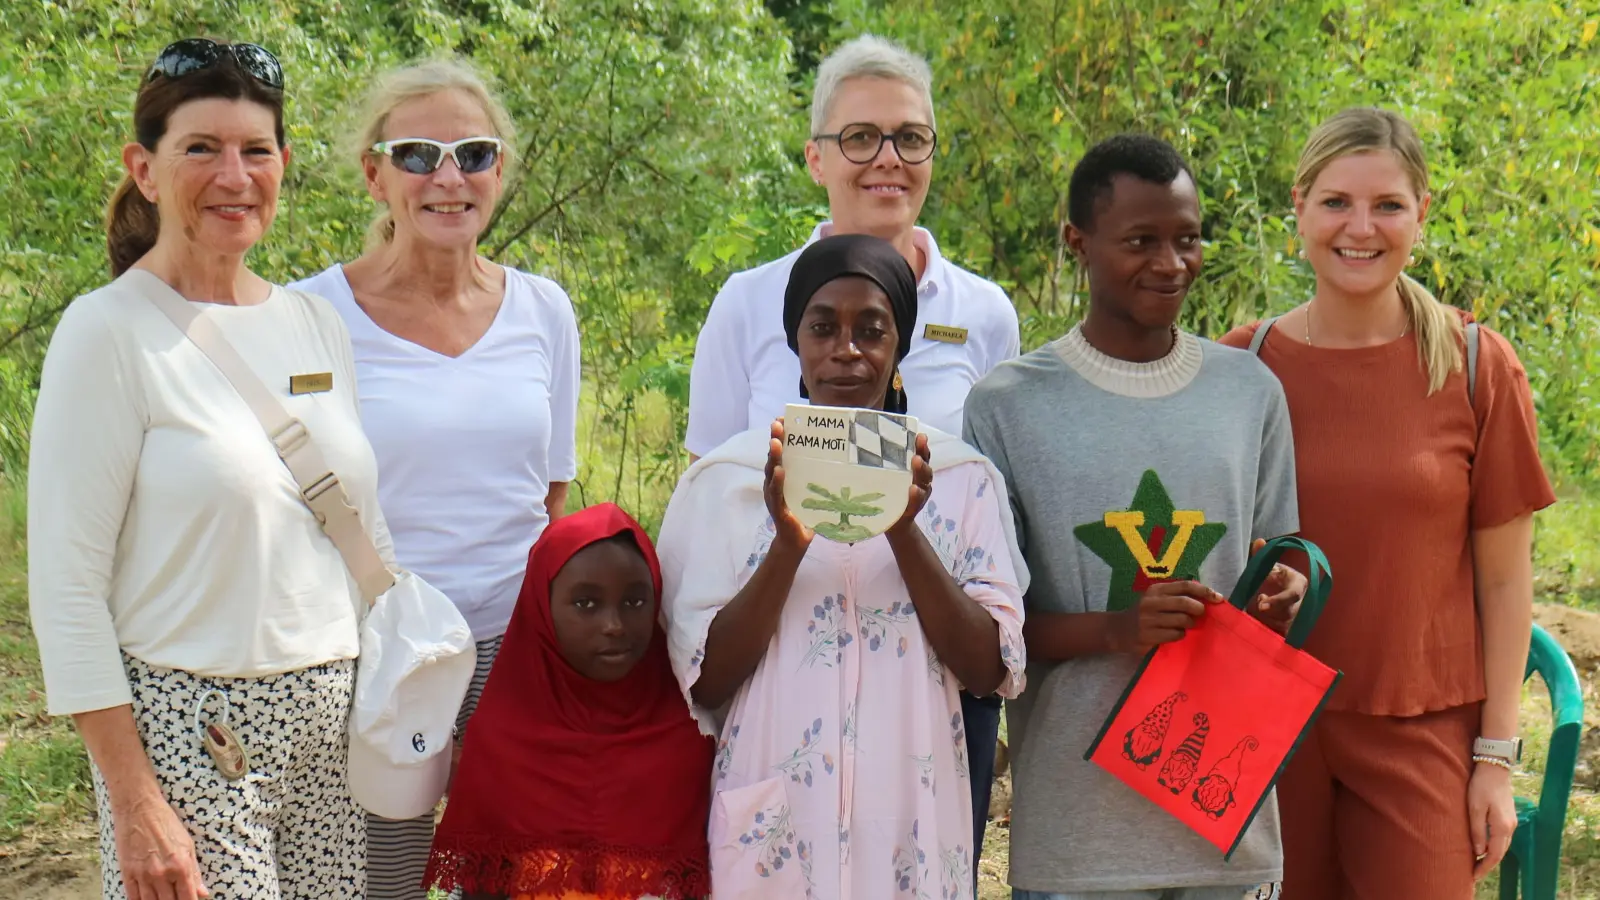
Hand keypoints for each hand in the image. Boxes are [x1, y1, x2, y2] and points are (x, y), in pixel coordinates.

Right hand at [113, 793, 209, 899]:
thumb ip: (195, 872)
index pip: (188, 897)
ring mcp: (143, 875)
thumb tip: (203, 893)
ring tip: (163, 899)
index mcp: (181, 866)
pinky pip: (133, 897)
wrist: (139, 808)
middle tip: (176, 898)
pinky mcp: (127, 873)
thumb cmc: (167, 823)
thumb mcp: (188, 845)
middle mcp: (162, 874)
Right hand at [762, 420, 813, 551]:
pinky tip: (780, 471)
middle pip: (774, 456)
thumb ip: (818, 475)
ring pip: (771, 471)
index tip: (783, 419)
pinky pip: (776, 492)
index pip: (781, 451)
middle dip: (775, 439)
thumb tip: (840, 456)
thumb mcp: (813, 489)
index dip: (780, 435)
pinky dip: (777, 481)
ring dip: (774, 456)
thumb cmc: (807, 513)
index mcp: (784, 475)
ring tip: (777, 443)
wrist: (797, 541)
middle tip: (777, 425)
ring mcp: (773, 494)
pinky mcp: (777, 507)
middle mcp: (775, 482)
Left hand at [889, 433, 932, 534]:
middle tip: (916, 448)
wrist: (893, 523)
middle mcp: (920, 481)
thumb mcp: (885, 477)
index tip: (920, 435)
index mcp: (914, 470)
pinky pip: (916, 501)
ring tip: (916, 462)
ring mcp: (920, 494)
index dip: (921, 445)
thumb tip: (859, 443)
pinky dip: (916, 495)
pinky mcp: (914, 508)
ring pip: (924, 481)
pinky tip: (913, 489)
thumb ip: (882, 464)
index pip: (920, 454)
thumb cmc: (888, 494)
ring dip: (921, 471)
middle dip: (923, 456)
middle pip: (925, 466)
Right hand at [1111, 581, 1224, 653]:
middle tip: (1200, 614)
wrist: (1119, 630)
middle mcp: (1150, 602)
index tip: (1218, 598)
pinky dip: (1180, 635)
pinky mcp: (1148, 635)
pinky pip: (1175, 635)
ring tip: (1185, 626)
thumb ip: (1177, 596)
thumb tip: (1208, 598)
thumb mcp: (1157, 599)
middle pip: (1184, 603)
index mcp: (1155, 590)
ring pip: (1182, 621)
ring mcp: (1148, 620)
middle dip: (1198, 609)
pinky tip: (1174, 635)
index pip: (1185, 585)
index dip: (1204, 591)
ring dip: (1189, 624)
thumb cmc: (1145, 614)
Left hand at [1248, 538, 1304, 635]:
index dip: (1278, 601)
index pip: (1292, 595)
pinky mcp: (1290, 628)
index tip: (1260, 604)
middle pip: (1286, 613)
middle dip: (1270, 612)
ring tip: (1259, 606)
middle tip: (1257, 606)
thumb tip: (1259, 541)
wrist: (1279, 589)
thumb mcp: (1269, 565)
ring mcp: (1297, 616)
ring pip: (1281, 624)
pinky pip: (1278, 633)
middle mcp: (1301, 602)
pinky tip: (1258, 621)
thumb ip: (1261, 555)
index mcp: (1299, 583)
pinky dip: (1266, 629)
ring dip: (1266, 618)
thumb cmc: (1274, 576)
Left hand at [1469, 761, 1516, 879]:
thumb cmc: (1481, 786)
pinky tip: (1484, 846)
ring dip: (1491, 855)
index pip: (1494, 854)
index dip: (1485, 867)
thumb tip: (1478, 851)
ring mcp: (1511, 821)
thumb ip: (1477, 830)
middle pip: (1500, 852)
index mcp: (1502, 827)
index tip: (1474, 876)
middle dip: (1488, 864)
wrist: (1495, 768)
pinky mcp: (1508, 816)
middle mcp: (1510, 827)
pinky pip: (1502, 837)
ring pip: (1502, 845)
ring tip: (1477, 863)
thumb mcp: (1474, 808)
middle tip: (1473, 873)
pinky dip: (1494, 845)